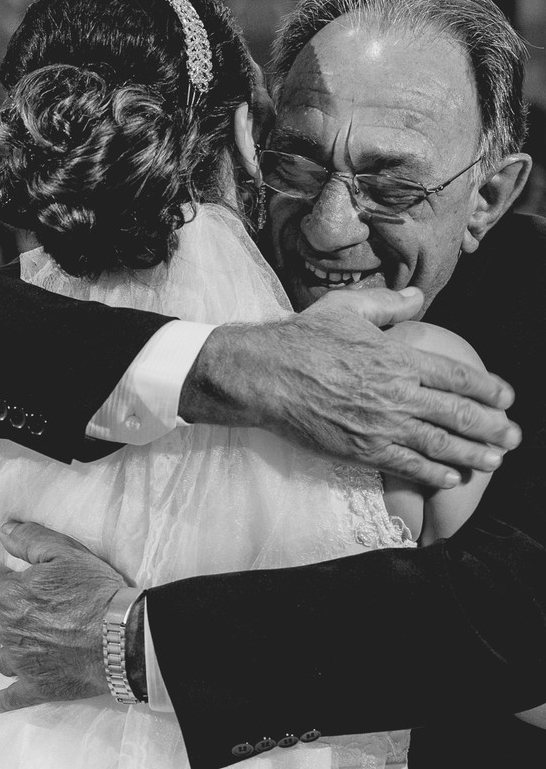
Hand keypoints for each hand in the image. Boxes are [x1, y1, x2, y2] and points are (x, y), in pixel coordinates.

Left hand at [0, 521, 126, 712]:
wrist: (123, 637)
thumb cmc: (95, 591)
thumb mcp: (64, 552)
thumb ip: (29, 539)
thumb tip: (2, 531)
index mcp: (11, 595)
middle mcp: (9, 629)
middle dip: (2, 608)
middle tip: (24, 605)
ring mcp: (22, 662)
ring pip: (0, 654)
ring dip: (8, 646)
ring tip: (24, 643)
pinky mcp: (38, 687)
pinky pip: (13, 696)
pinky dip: (6, 698)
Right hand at [181, 286, 519, 488]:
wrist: (263, 375)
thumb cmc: (300, 339)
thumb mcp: (345, 308)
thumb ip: (388, 304)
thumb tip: (416, 296)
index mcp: (398, 357)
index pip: (458, 377)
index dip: (488, 389)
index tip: (506, 397)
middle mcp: (396, 393)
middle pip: (458, 414)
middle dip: (492, 428)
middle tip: (511, 436)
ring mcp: (380, 424)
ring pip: (439, 444)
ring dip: (473, 455)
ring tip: (493, 461)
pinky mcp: (360, 448)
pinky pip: (407, 465)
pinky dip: (434, 473)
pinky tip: (451, 477)